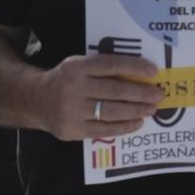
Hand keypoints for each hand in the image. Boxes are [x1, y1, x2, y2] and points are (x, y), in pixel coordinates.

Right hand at [37, 54, 161, 140]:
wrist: (36, 100)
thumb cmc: (65, 81)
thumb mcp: (77, 66)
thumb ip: (101, 69)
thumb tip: (139, 75)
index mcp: (75, 68)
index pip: (110, 65)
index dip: (133, 67)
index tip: (153, 71)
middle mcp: (73, 88)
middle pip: (114, 91)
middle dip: (140, 93)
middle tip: (158, 94)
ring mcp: (72, 111)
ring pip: (112, 112)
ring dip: (136, 111)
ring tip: (151, 109)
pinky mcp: (74, 129)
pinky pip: (104, 130)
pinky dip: (124, 127)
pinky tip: (137, 122)